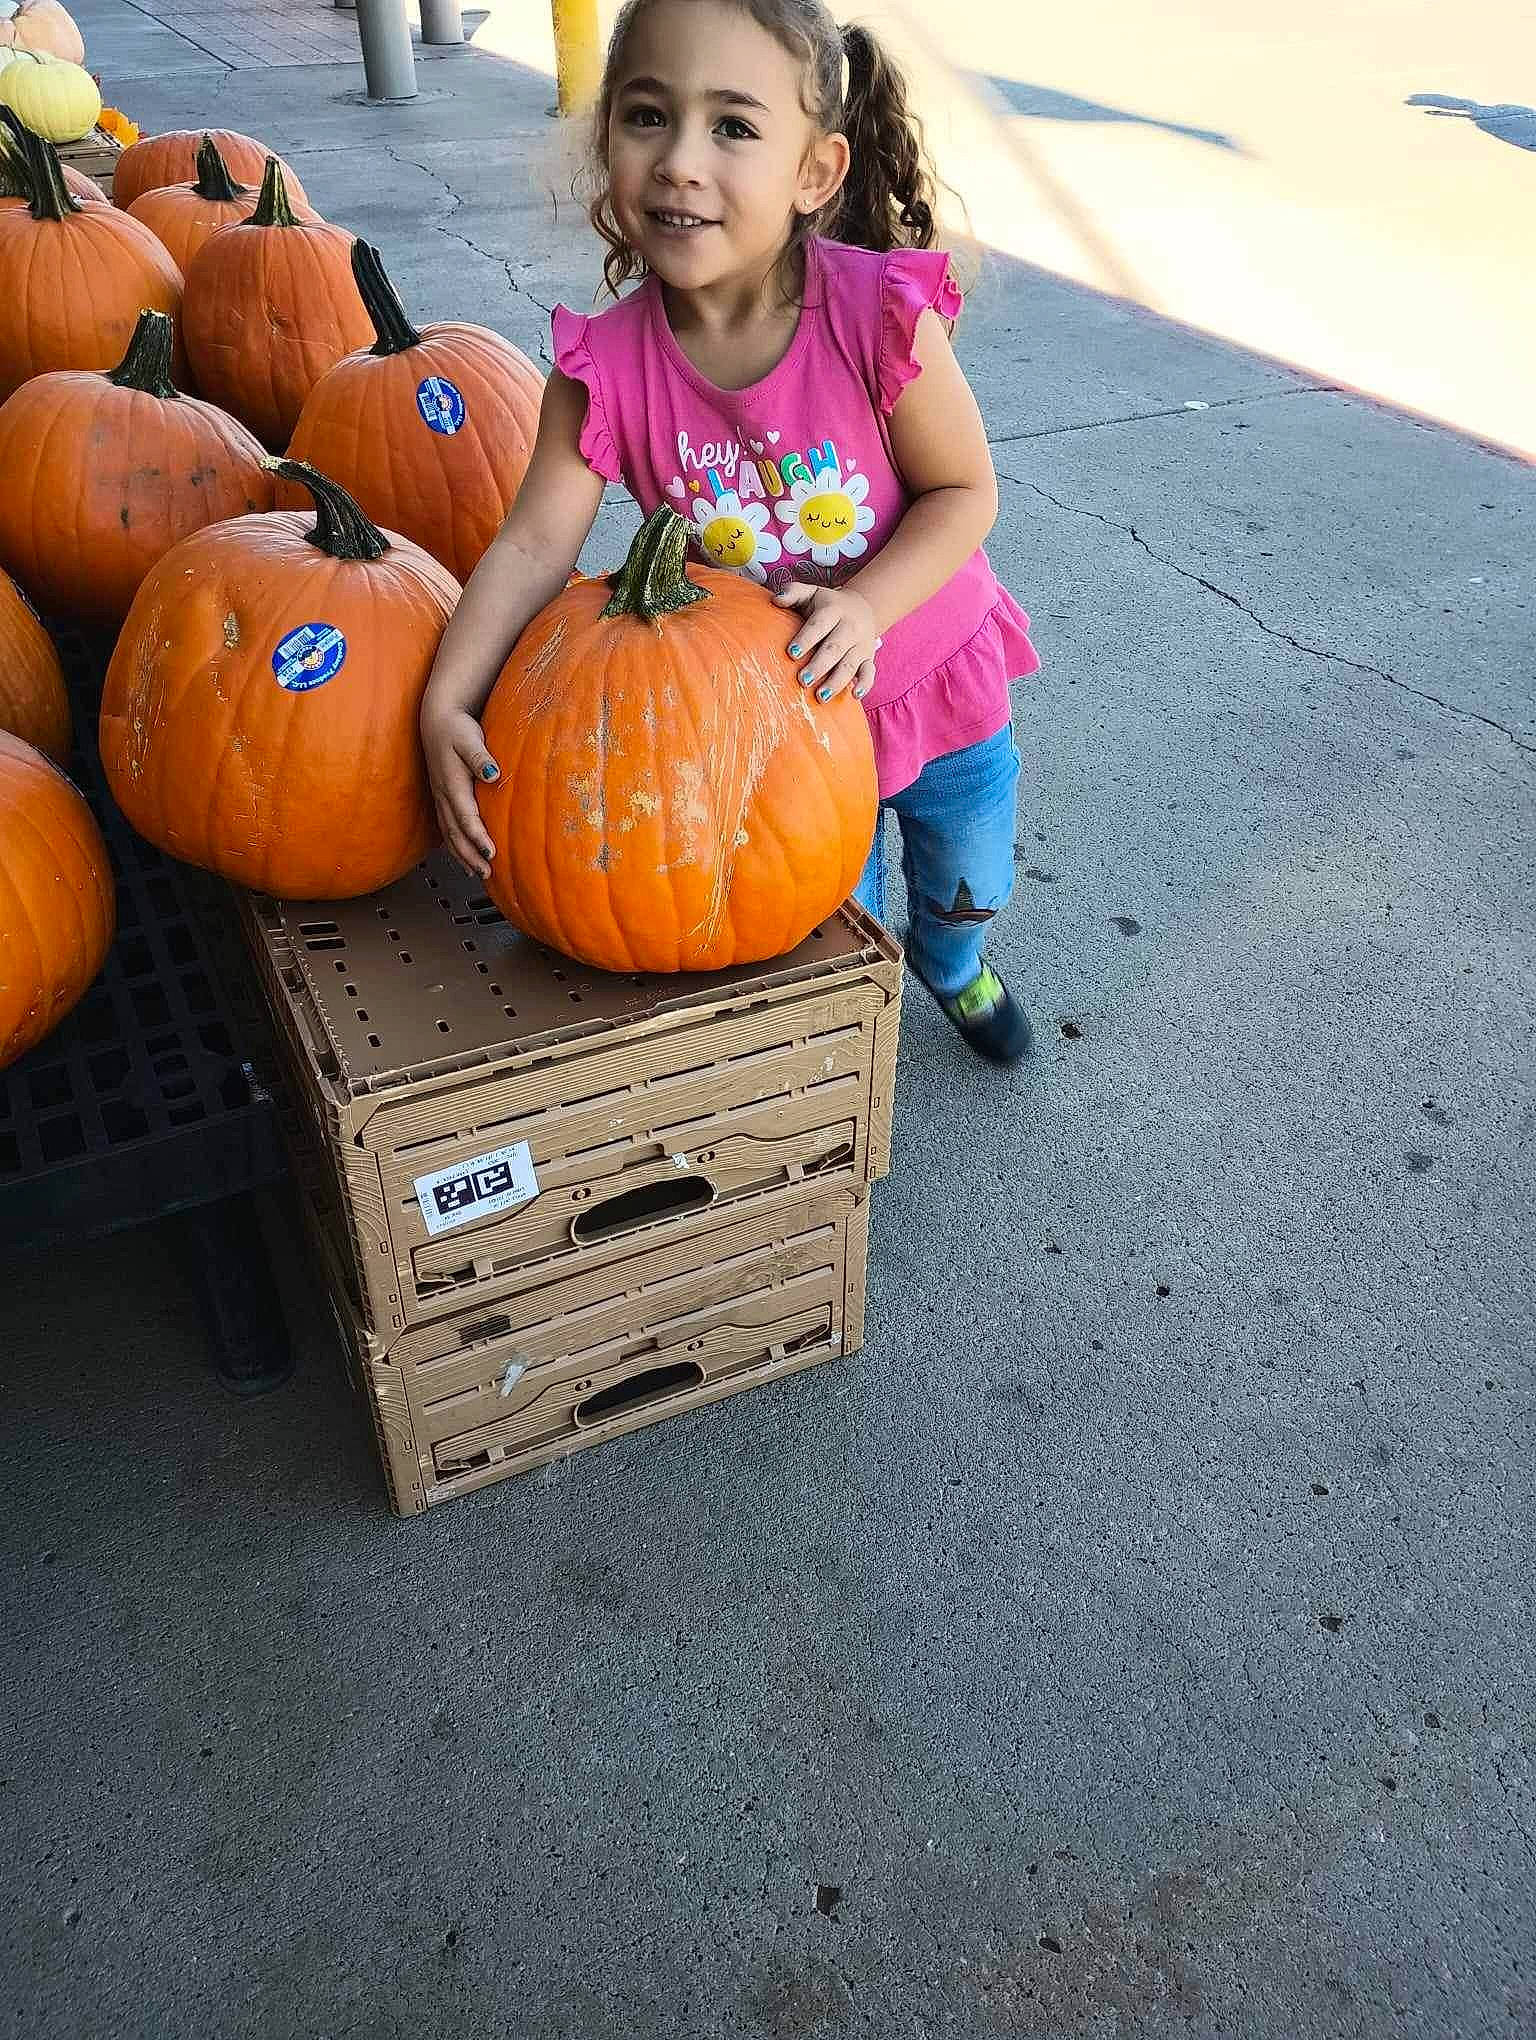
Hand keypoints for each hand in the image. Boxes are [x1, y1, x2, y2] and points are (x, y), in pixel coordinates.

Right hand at [423, 707, 497, 879]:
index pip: (466, 816)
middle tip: (487, 873)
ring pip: (449, 834)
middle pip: (456, 832)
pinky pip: (446, 828)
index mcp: (452, 783)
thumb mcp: (470, 738)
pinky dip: (455, 846)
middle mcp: (443, 795)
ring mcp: (440, 798)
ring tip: (477, 873)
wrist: (436, 721)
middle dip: (470, 855)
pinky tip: (464, 857)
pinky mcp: (441, 799)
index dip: (478, 836)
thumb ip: (480, 757)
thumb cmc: (456, 728)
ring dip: (462, 855)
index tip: (491, 852)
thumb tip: (492, 774)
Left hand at [774, 582, 878, 701]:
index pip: (820, 624)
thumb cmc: (826, 605)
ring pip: (850, 664)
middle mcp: (850, 627)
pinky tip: (854, 695)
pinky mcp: (868, 658)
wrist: (861, 608)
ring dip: (836, 681)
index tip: (792, 653)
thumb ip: (793, 592)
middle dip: (819, 665)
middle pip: (835, 648)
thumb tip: (776, 599)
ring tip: (820, 696)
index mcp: (833, 610)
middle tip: (802, 680)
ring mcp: (861, 644)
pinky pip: (870, 672)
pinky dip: (865, 684)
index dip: (807, 638)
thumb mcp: (811, 593)